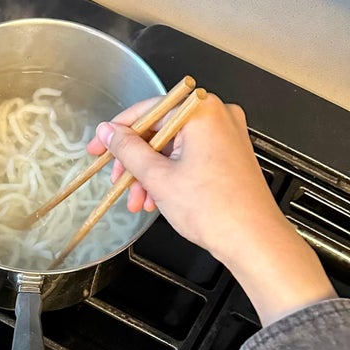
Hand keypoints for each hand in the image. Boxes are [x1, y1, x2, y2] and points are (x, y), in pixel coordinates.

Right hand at [89, 93, 335, 325]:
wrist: (252, 238)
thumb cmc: (212, 208)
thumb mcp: (158, 178)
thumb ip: (128, 150)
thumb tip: (108, 132)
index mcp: (200, 111)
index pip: (147, 111)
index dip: (117, 132)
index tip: (98, 149)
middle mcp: (217, 116)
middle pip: (160, 130)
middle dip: (135, 161)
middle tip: (118, 182)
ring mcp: (226, 135)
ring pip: (173, 147)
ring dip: (150, 173)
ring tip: (137, 201)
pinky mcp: (229, 155)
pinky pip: (190, 157)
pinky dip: (170, 175)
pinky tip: (156, 199)